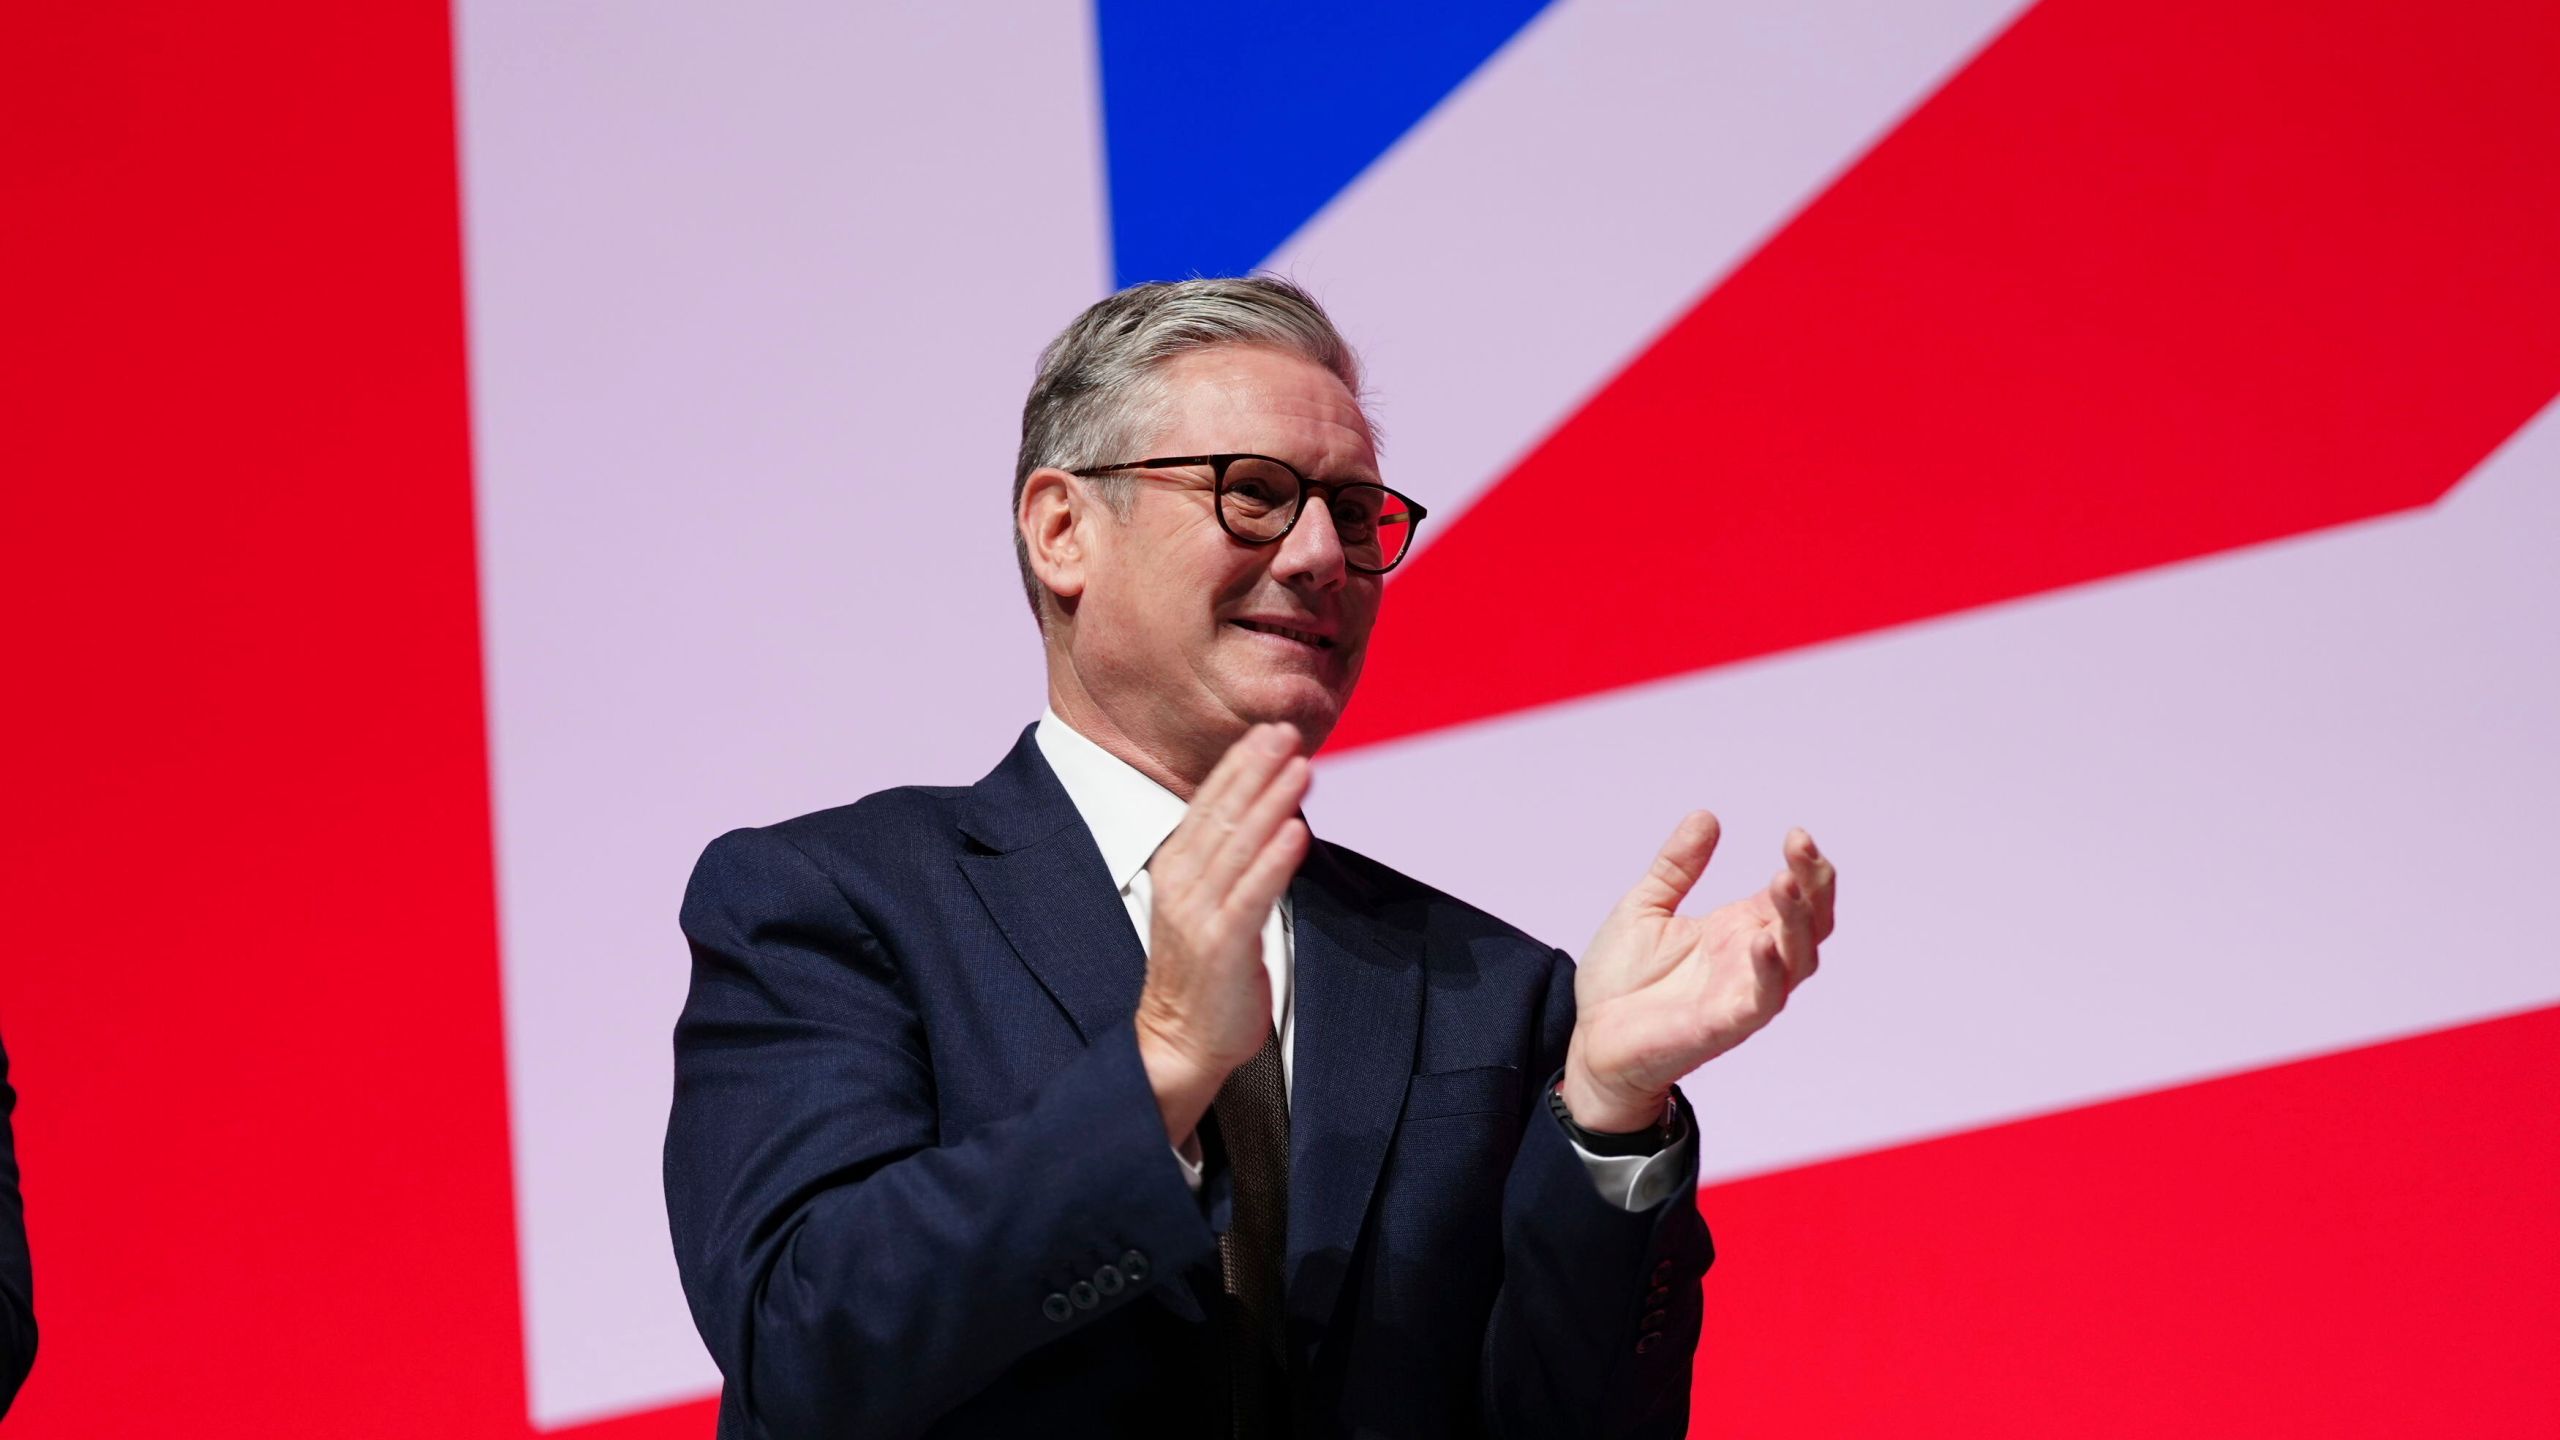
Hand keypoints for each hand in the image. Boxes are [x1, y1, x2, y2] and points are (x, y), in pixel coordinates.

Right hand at [1133, 722, 1310, 1147]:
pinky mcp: (1221, 943)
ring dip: (1272, 801)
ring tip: (1301, 766)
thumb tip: (1271, 820)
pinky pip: (1252, 892)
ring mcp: (1199, 912)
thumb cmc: (1204, 974)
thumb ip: (1233, 864)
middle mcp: (1182, 882)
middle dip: (1257, 768)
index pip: (1209, 802)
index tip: (1271, 732)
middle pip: (1223, 812)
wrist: (1178, 1041)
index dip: (1241, 764)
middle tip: (1287, 731)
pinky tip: (1296, 830)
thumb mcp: (1211, 905)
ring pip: (1240, 844)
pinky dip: (1275, 860)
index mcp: (1177, 867)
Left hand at [1559, 813, 1836, 1130]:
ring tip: (1784, 880)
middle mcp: (1752, 961)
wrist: (1589, 1038)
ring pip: (1797, 959)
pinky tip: (1762, 941)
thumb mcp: (1646, 907)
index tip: (1797, 834)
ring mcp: (1744, 994)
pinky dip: (1770, 972)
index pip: (1794, 896)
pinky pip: (1763, 1000)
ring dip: (1797, 921)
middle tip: (1800, 846)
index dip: (1806, 868)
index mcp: (1739, 930)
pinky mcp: (1725, 1026)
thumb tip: (1706, 816)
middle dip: (1814, 884)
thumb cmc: (1621, 982)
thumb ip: (1678, 867)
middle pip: (1809, 923)